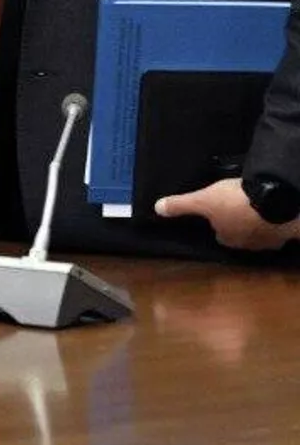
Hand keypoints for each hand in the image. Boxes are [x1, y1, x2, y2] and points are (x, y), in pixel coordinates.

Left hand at [156, 178, 299, 250]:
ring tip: (257, 205)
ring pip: (261, 231)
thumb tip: (157, 209)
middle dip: (240, 223)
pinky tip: (276, 208)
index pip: (220, 235)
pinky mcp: (288, 231)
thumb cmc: (234, 203)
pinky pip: (280, 226)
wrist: (275, 201)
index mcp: (228, 239)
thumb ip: (181, 205)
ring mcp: (271, 239)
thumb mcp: (202, 200)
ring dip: (259, 221)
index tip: (219, 211)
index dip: (218, 222)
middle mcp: (249, 245)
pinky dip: (277, 219)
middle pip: (241, 235)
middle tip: (238, 205)